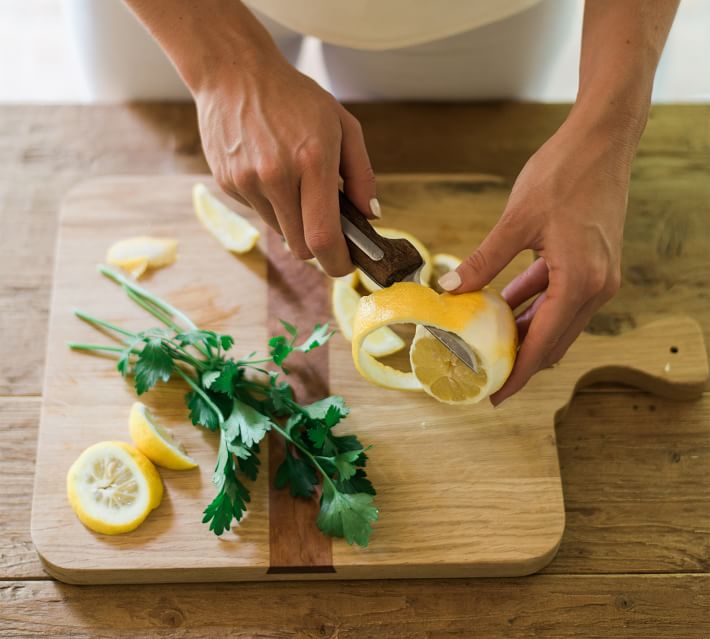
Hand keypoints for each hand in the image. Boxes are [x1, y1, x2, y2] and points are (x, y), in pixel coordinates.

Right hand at [195, 50, 378, 275]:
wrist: (233, 72)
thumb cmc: (295, 97)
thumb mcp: (342, 125)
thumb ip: (361, 174)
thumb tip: (370, 215)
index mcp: (312, 161)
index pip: (323, 237)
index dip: (338, 262)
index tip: (347, 266)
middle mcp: (277, 176)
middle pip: (301, 247)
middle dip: (318, 245)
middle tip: (327, 227)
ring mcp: (247, 182)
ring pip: (280, 232)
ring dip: (293, 220)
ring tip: (294, 182)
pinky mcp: (228, 184)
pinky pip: (259, 212)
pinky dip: (271, 204)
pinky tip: (269, 170)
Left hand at [438, 117, 632, 403]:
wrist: (602, 139)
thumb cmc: (565, 174)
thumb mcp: (516, 220)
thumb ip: (483, 261)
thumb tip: (448, 290)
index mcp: (580, 282)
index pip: (544, 344)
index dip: (519, 374)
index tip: (495, 395)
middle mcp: (596, 286)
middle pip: (554, 340)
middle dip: (521, 361)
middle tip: (486, 376)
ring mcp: (598, 275)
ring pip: (556, 320)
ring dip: (525, 334)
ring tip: (490, 346)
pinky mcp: (592, 262)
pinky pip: (559, 296)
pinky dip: (533, 305)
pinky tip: (503, 307)